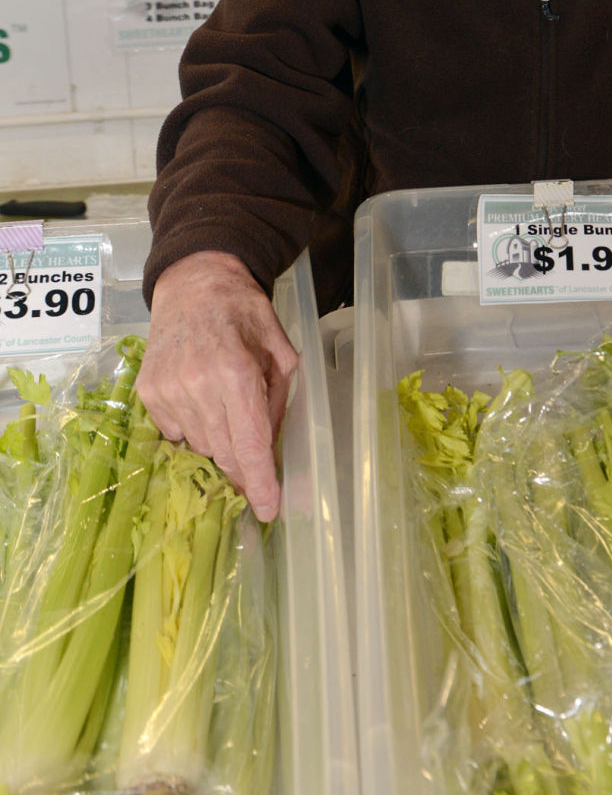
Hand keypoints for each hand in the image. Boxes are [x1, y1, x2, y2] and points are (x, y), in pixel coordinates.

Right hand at [138, 250, 299, 520]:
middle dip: (243, 465)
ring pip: (201, 447)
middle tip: (255, 461)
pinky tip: (201, 402)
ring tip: (225, 405)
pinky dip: (194, 428)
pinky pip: (176, 434)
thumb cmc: (244, 315)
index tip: (268, 510)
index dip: (260, 482)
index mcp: (236, 372)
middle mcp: (197, 385)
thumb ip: (277, 401)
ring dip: (219, 440)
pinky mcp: (147, 393)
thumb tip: (270, 450)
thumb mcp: (279, 352)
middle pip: (225, 452)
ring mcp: (167, 390)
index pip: (248, 443)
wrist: (194, 284)